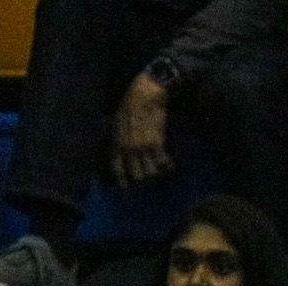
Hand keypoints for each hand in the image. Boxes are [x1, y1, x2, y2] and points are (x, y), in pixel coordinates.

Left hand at [111, 72, 174, 186]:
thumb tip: (120, 150)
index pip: (117, 169)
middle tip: (146, 177)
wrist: (144, 96)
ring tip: (159, 172)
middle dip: (142, 179)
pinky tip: (170, 167)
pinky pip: (163, 162)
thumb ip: (118, 139)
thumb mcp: (116, 123)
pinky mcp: (157, 144)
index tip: (126, 187)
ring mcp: (143, 149)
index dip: (122, 181)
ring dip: (155, 174)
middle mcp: (129, 150)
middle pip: (137, 176)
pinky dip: (167, 167)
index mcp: (116, 144)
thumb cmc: (128, 105)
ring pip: (151, 173)